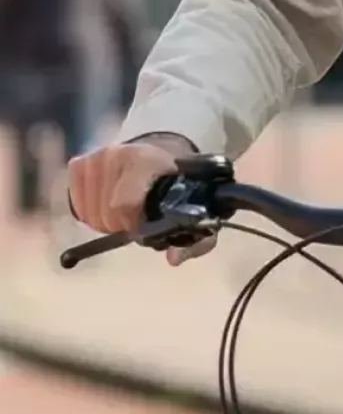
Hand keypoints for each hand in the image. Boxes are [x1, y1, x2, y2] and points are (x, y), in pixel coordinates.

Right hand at [66, 134, 215, 265]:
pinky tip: (106, 200)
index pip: (124, 203)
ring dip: (104, 219)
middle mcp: (118, 155)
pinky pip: (77, 204)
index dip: (131, 224)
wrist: (158, 155)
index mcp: (149, 161)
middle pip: (105, 214)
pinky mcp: (79, 164)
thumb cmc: (173, 185)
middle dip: (119, 224)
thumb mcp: (192, 208)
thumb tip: (174, 258)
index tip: (141, 227)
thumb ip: (194, 239)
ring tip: (122, 209)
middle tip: (133, 218)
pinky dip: (89, 210)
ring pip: (89, 212)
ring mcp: (95, 158)